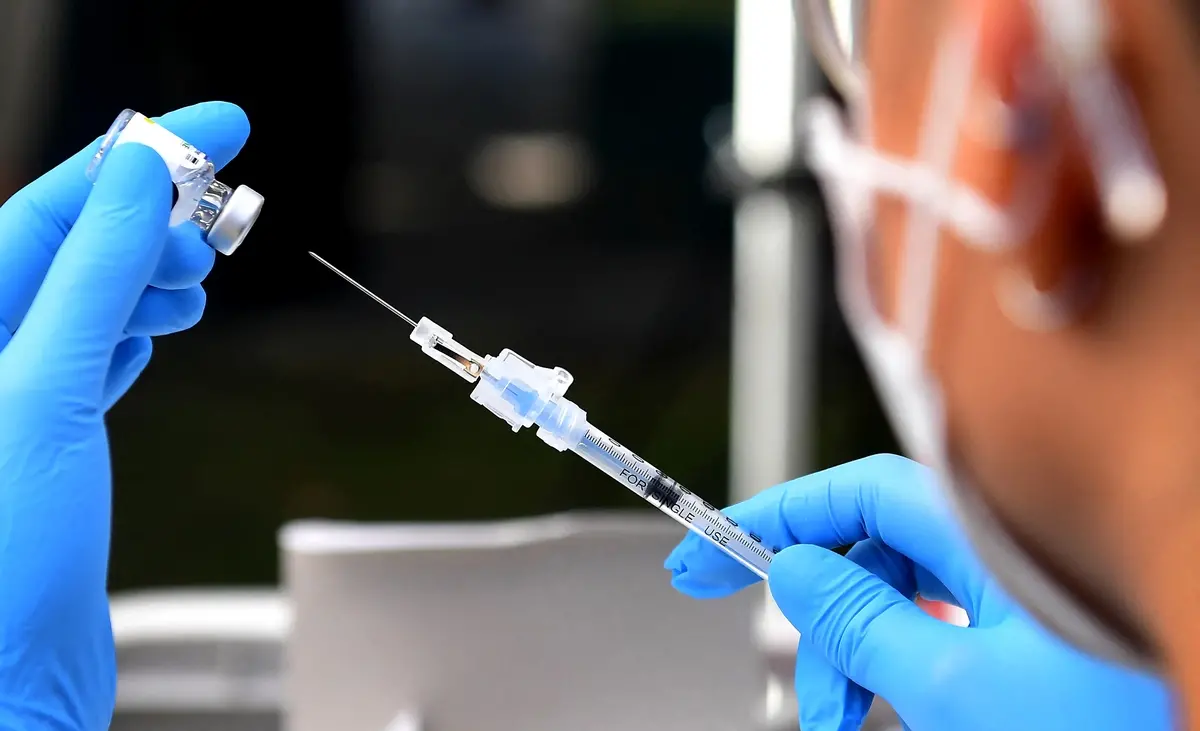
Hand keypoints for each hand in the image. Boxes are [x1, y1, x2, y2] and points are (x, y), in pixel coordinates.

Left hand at [0, 102, 249, 728]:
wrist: (9, 676)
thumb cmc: (1, 561)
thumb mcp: (42, 392)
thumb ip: (91, 278)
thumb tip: (139, 182)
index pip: (53, 207)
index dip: (137, 156)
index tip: (214, 123)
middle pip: (73, 245)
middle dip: (153, 218)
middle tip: (219, 211)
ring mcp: (13, 394)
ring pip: (89, 297)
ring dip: (152, 273)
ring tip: (200, 270)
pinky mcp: (48, 435)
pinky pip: (94, 350)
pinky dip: (137, 327)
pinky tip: (160, 324)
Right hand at [664, 454, 1171, 730]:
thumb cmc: (1103, 725)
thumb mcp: (953, 684)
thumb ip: (860, 621)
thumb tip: (792, 570)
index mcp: (989, 534)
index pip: (857, 491)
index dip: (778, 516)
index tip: (711, 547)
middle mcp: (1001, 547)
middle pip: (872, 552)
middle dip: (820, 622)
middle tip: (797, 691)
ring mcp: (1017, 589)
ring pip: (901, 598)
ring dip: (857, 659)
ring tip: (842, 721)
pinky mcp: (1027, 628)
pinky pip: (938, 625)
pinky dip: (901, 665)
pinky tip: (891, 704)